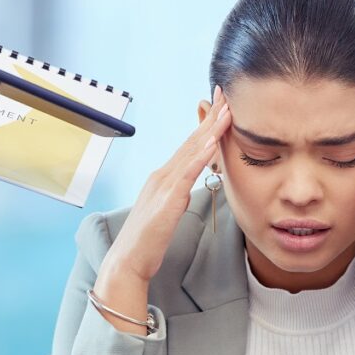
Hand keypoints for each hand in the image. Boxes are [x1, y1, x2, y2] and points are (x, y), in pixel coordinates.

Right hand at [97, 88, 230, 284]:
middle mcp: (162, 175)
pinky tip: (212, 142)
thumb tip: (187, 188)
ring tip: (226, 110)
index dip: (206, 124)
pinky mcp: (167, 199)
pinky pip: (187, 173)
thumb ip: (176, 195)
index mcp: (164, 177)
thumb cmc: (148, 240)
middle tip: (225, 94)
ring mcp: (163, 185)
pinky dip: (200, 156)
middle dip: (210, 116)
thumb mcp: (167, 210)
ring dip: (210, 129)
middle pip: (191, 140)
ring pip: (191, 151)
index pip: (189, 145)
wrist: (128, 261)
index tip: (220, 105)